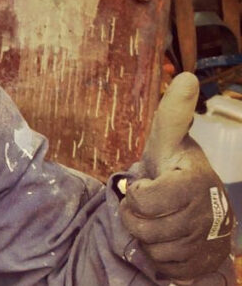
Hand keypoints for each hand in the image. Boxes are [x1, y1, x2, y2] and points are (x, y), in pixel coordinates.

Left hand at [120, 72, 234, 280]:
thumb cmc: (175, 168)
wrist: (200, 203)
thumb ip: (173, 114)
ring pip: (154, 250)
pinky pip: (166, 268)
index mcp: (195, 182)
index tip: (142, 185)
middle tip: (144, 203)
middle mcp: (207, 214)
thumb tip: (186, 76)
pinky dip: (160, 257)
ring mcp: (209, 241)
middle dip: (134, 216)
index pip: (146, 201)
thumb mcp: (168, 139)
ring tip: (157, 218)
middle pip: (145, 228)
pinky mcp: (205, 263)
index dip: (135, 196)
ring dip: (146, 236)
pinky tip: (167, 239)